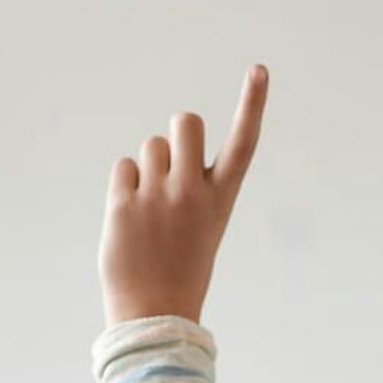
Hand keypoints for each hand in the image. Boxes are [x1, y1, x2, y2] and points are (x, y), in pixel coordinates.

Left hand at [99, 63, 267, 326]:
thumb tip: (162, 150)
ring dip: (149, 166)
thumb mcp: (201, 226)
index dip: (253, 103)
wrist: (153, 314)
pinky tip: (131, 216)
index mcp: (221, 198)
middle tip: (171, 168)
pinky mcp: (124, 206)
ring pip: (151, 145)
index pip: (244, 142)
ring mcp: (158, 197)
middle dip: (177, 134)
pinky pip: (124, 167)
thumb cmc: (179, 269)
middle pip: (186, 122)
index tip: (259, 69)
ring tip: (150, 208)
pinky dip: (125, 185)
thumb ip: (191, 184)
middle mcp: (192, 192)